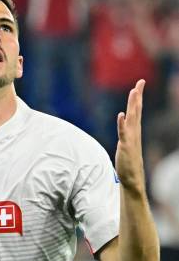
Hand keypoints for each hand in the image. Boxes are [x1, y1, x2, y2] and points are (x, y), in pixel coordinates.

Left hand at [115, 79, 145, 193]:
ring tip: (133, 92)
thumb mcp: (127, 144)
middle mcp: (134, 133)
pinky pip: (123, 133)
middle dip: (137, 96)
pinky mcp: (125, 146)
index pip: (137, 111)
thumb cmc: (129, 162)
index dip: (137, 97)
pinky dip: (121, 124)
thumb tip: (125, 124)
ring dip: (132, 106)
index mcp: (135, 131)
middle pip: (136, 111)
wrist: (132, 178)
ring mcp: (130, 139)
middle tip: (140, 83)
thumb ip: (126, 133)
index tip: (139, 83)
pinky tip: (120, 115)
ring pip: (132, 119)